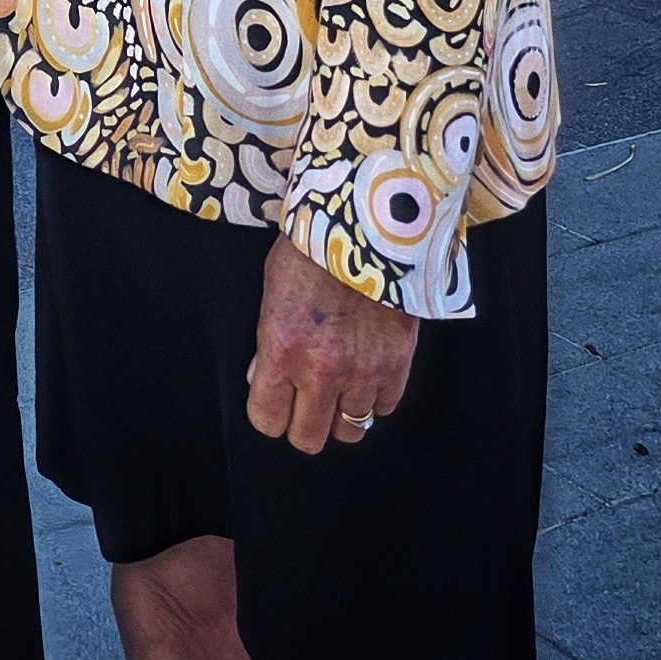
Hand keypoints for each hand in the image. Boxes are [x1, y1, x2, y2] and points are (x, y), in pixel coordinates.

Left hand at [245, 231, 416, 453]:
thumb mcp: (273, 289)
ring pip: (350, 430)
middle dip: (303, 423)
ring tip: (340, 387)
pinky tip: (367, 371)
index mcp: (282, 350)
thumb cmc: (313, 247)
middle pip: (308, 438)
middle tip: (307, 401)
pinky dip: (376, 396)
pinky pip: (384, 407)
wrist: (366, 221)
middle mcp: (321, 370)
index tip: (275, 401)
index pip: (266, 420)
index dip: (269, 414)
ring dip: (342, 412)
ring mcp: (363, 371)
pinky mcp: (398, 363)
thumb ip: (269, 341)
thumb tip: (262, 378)